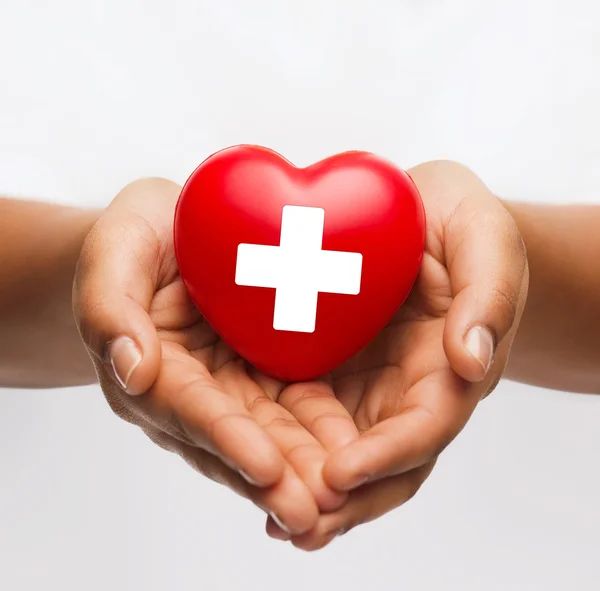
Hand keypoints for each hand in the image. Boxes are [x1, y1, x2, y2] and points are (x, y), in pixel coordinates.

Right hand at [72, 178, 358, 534]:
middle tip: (314, 512)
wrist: (172, 231)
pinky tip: (356, 454)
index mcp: (151, 370)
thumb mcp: (115, 252)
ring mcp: (231, 387)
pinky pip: (295, 406)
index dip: (227, 438)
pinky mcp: (264, 373)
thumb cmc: (138, 238)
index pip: (190, 409)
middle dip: (273, 478)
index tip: (265, 468)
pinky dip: (321, 434)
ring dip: (303, 469)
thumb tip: (132, 370)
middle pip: (235, 439)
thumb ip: (111, 307)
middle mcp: (193, 392)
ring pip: (270, 434)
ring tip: (341, 500)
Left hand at [265, 160, 528, 548]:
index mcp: (450, 368)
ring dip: (310, 487)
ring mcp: (366, 384)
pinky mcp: (328, 368)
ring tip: (268, 516)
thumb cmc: (460, 224)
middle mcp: (407, 390)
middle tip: (294, 524)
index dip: (387, 456)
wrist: (420, 213)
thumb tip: (472, 360)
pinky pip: (306, 414)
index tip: (339, 474)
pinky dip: (285, 445)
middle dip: (343, 499)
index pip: (425, 428)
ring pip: (341, 450)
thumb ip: (488, 293)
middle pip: (382, 462)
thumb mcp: (484, 240)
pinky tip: (250, 460)